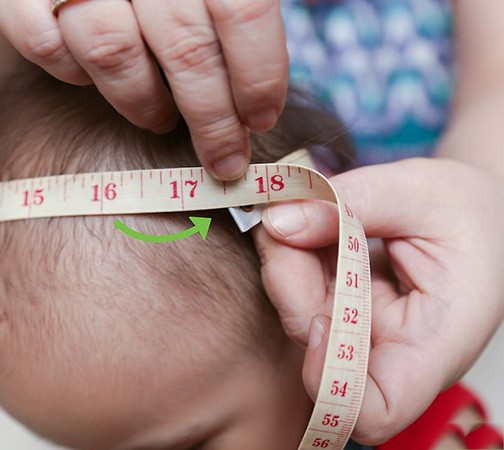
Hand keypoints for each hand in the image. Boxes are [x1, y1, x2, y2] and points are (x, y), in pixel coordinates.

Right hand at [0, 0, 287, 179]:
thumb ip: (228, 22)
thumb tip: (260, 100)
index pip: (242, 10)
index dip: (258, 73)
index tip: (262, 118)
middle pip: (186, 45)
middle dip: (214, 119)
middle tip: (225, 159)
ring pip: (115, 50)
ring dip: (145, 102)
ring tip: (161, 118)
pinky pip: (47, 46)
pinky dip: (72, 74)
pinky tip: (91, 80)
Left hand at [252, 158, 503, 443]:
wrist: (472, 211)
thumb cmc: (465, 208)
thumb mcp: (419, 192)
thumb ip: (352, 203)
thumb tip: (278, 221)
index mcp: (434, 341)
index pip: (374, 409)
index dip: (329, 379)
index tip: (320, 318)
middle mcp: (390, 348)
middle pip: (317, 355)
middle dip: (291, 287)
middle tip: (285, 223)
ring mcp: (359, 329)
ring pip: (297, 315)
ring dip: (285, 262)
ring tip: (298, 211)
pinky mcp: (339, 305)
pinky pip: (298, 289)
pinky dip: (291, 253)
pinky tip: (303, 219)